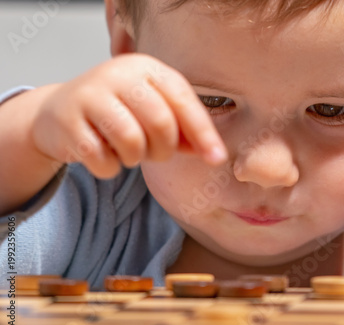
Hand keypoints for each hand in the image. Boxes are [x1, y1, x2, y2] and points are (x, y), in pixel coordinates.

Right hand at [32, 54, 226, 178]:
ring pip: (131, 141)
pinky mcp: (67, 120)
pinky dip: (108, 168)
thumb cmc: (117, 114)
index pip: (183, 100)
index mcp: (146, 68)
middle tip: (153, 153)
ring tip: (126, 152)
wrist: (58, 112)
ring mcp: (89, 94)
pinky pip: (101, 158)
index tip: (217, 159)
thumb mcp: (153, 114)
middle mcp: (118, 74)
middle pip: (161, 123)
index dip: (203, 132)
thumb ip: (183, 131)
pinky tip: (102, 156)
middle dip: (163, 150)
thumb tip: (214, 154)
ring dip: (134, 158)